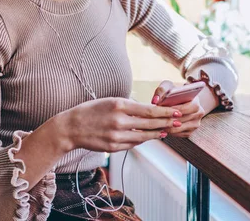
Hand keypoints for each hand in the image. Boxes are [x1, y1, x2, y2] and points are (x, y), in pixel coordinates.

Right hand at [55, 97, 181, 152]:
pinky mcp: (113, 147)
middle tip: (177, 121)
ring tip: (166, 130)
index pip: (149, 110)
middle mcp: (120, 121)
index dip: (165, 111)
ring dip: (156, 133)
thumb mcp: (111, 101)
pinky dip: (143, 139)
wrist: (71, 127)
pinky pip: (133, 144)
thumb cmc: (91, 110)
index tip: (176, 111)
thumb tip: (148, 109)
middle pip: (150, 123)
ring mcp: (117, 136)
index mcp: (120, 106)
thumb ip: (129, 106)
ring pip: (144, 136)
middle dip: (166, 122)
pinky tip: (149, 136)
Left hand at [152, 81, 205, 137]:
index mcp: (196, 101)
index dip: (175, 109)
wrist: (183, 99)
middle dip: (169, 119)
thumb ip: (161, 90)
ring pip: (179, 128)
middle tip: (157, 118)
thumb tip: (155, 100)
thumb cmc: (174, 92)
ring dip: (168, 126)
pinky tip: (161, 127)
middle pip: (183, 119)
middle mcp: (199, 113)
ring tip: (157, 123)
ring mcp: (196, 123)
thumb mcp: (168, 86)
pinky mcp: (190, 131)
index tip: (164, 109)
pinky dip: (169, 131)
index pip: (188, 107)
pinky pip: (178, 134)